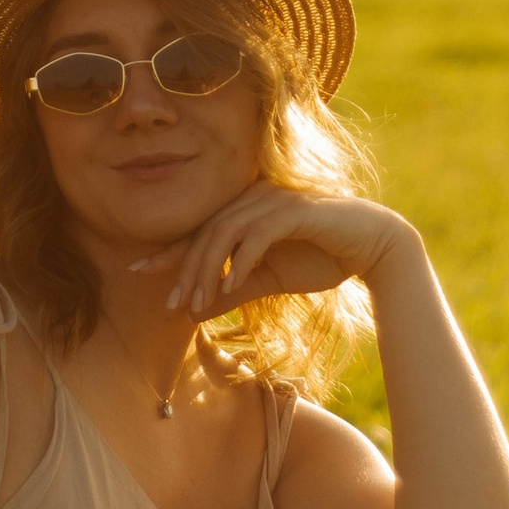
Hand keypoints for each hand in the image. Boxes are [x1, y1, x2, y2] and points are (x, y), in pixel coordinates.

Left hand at [139, 183, 416, 319]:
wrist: (372, 247)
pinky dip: (240, 260)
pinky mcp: (293, 210)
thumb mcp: (269, 281)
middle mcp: (253, 199)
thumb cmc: (322, 257)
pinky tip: (229, 284)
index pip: (199, 231)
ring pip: (225, 232)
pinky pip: (256, 235)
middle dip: (184, 268)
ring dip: (208, 268)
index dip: (168, 251)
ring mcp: (273, 200)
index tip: (137, 270)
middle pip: (206, 232)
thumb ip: (234, 289)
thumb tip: (195, 309)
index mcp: (245, 211)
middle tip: (170, 301)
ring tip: (197, 301)